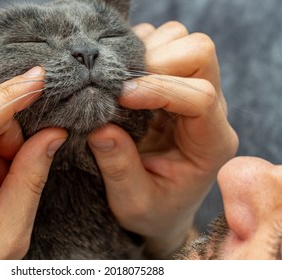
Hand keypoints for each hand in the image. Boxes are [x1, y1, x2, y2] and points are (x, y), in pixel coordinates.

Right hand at [88, 22, 237, 257]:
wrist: (163, 208)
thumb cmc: (154, 210)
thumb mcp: (134, 202)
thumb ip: (120, 170)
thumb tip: (101, 129)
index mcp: (210, 143)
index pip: (201, 96)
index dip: (159, 88)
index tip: (121, 98)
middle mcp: (209, 110)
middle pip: (198, 54)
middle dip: (155, 61)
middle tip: (119, 86)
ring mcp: (191, 91)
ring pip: (179, 40)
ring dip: (144, 53)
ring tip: (119, 83)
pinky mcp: (171, 82)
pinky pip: (159, 43)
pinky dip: (135, 50)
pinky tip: (120, 78)